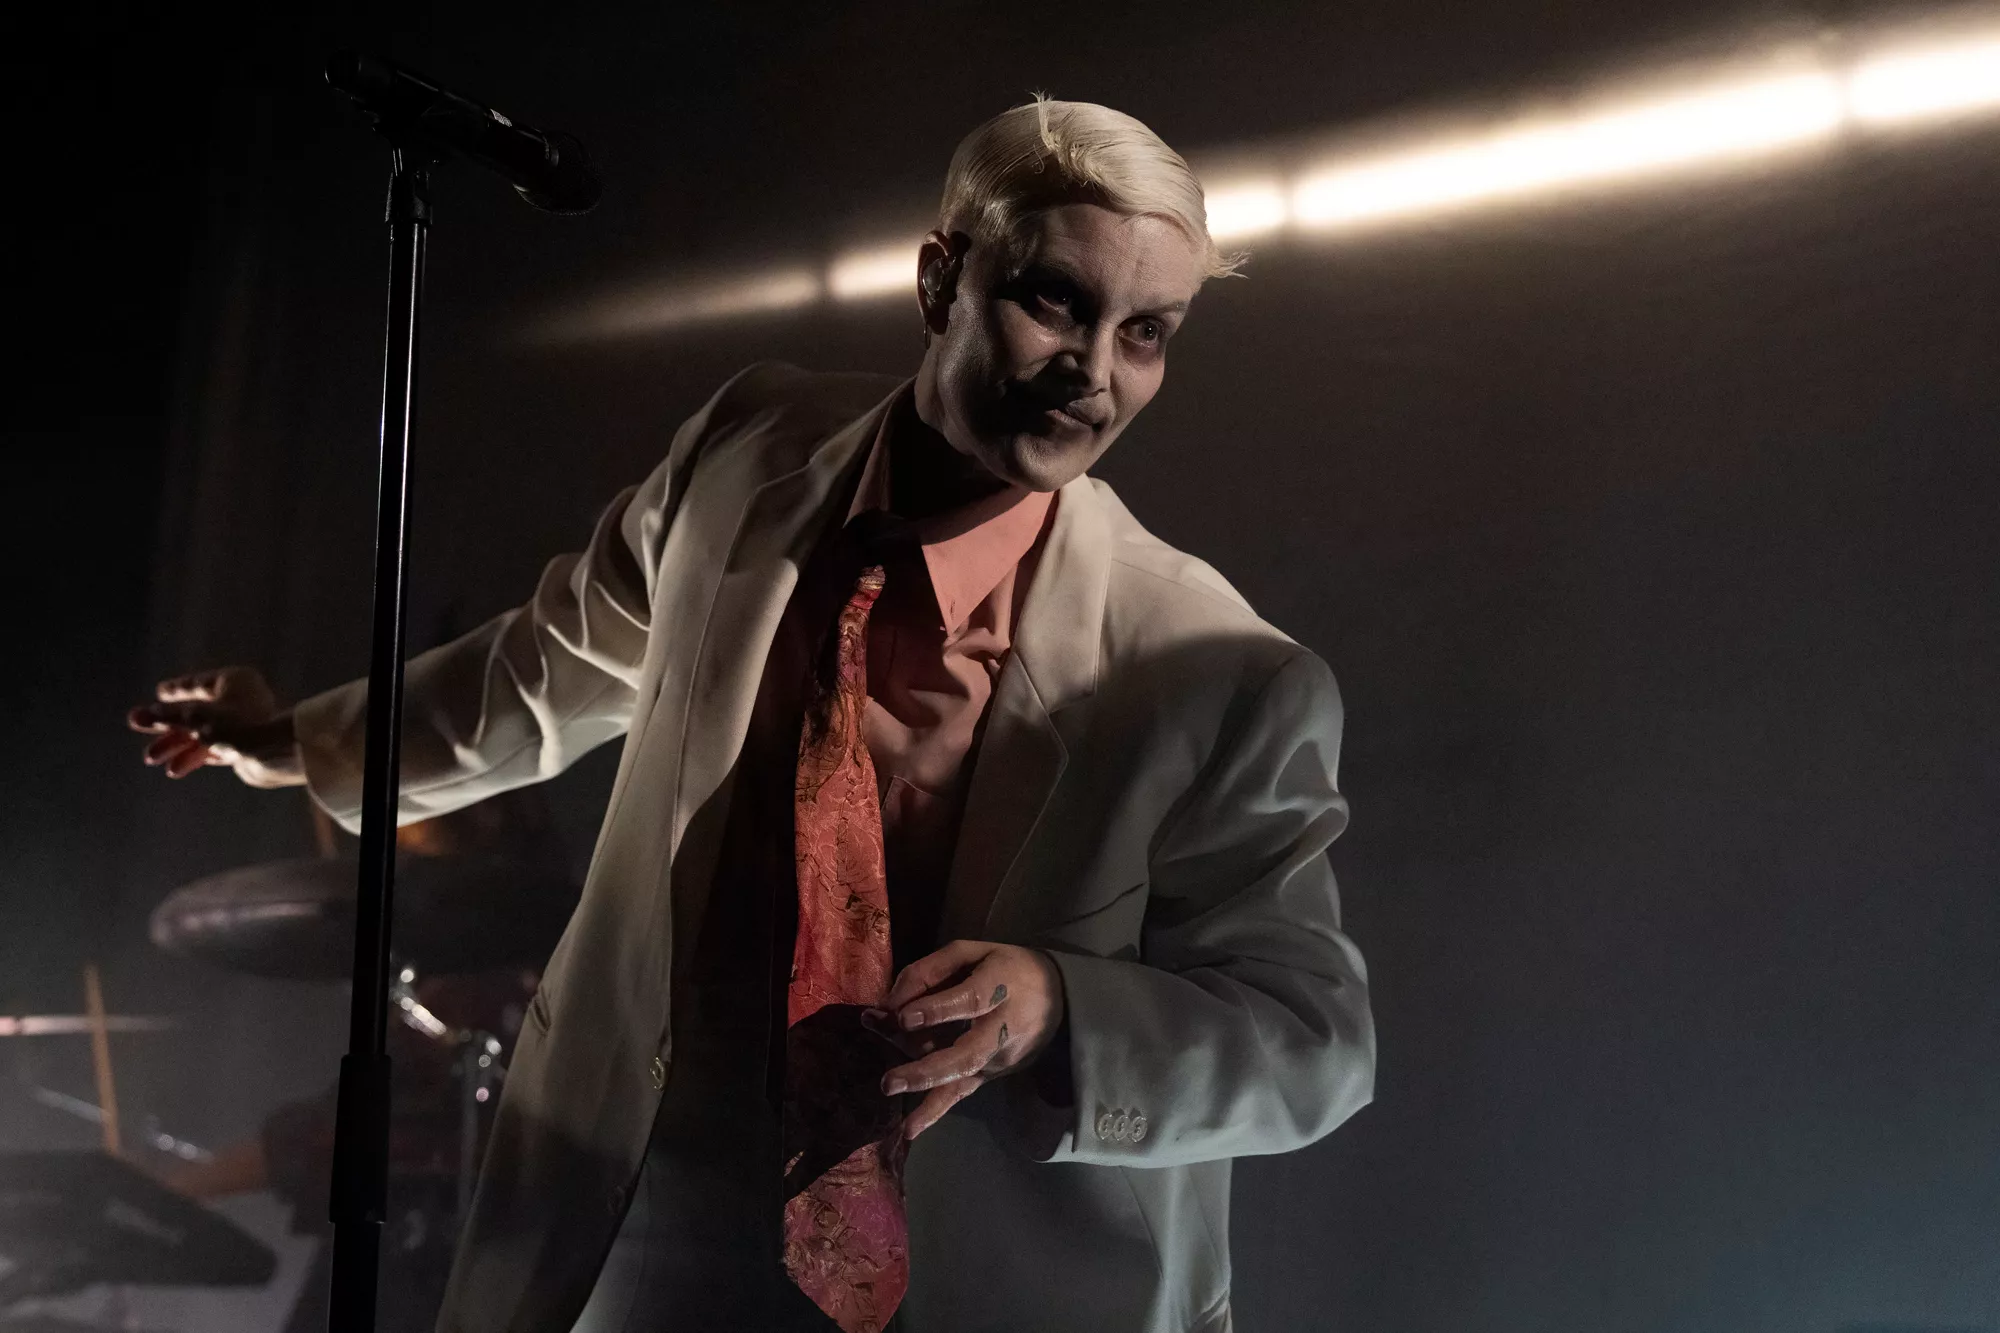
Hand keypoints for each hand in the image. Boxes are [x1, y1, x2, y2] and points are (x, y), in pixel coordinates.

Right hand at [126, 667, 303, 787]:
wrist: (277, 754)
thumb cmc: (238, 726)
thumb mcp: (195, 719)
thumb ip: (166, 717)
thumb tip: (138, 715)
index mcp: (235, 681)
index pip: (199, 683)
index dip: (177, 690)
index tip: (159, 692)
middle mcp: (241, 699)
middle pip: (196, 710)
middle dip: (168, 724)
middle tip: (137, 726)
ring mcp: (244, 723)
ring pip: (203, 732)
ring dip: (177, 744)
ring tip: (151, 758)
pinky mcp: (246, 746)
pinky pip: (214, 748)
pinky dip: (195, 756)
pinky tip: (174, 769)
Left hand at [879, 940, 1065, 1140]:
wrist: (1059, 996)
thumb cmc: (1005, 967)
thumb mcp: (972, 952)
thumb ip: (930, 971)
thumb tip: (889, 1003)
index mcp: (1000, 985)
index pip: (970, 1000)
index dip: (937, 1010)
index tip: (903, 1017)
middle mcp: (1003, 1027)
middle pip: (966, 1053)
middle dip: (926, 1069)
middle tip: (889, 1080)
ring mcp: (999, 1056)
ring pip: (961, 1076)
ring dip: (925, 1091)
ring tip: (894, 1100)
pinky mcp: (993, 1073)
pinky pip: (963, 1091)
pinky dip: (936, 1111)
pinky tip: (910, 1129)